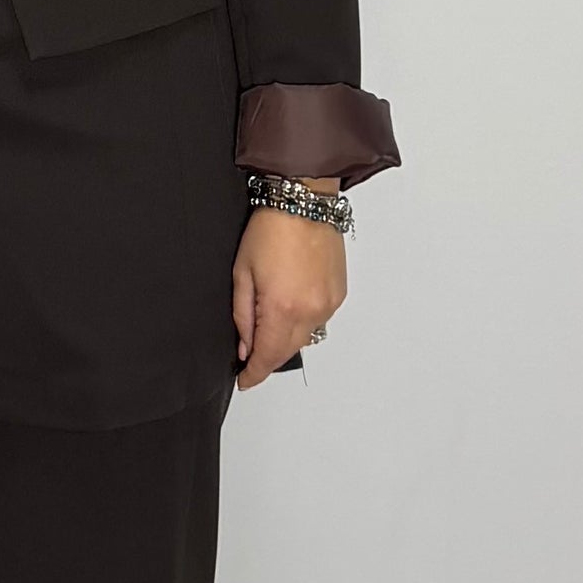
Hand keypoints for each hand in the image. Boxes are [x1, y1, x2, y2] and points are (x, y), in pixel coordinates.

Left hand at [231, 204, 347, 388]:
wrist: (303, 201)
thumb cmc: (271, 228)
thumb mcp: (242, 273)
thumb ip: (243, 316)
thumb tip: (246, 345)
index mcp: (283, 308)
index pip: (267, 357)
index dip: (253, 374)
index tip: (245, 380)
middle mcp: (311, 312)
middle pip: (287, 352)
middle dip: (268, 356)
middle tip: (250, 351)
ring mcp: (329, 305)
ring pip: (305, 338)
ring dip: (287, 337)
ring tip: (271, 316)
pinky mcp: (339, 295)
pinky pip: (319, 320)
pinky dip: (304, 320)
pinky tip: (291, 302)